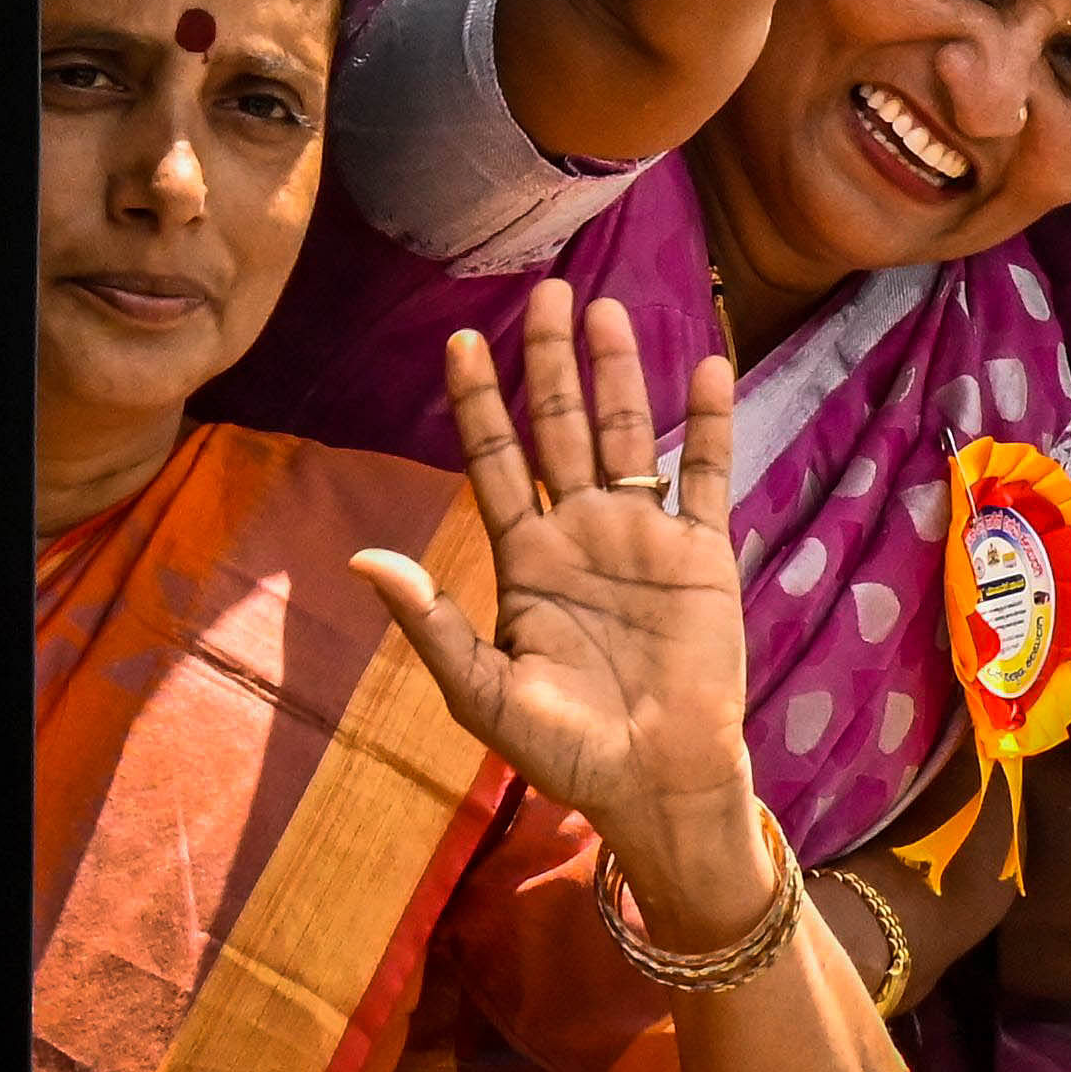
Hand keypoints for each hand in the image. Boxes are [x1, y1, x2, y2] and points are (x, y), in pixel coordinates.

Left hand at [357, 283, 774, 943]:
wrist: (655, 780)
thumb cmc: (565, 749)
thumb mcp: (481, 692)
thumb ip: (430, 623)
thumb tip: (363, 559)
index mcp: (525, 562)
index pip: (495, 462)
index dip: (478, 402)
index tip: (459, 341)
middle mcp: (582, 534)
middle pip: (561, 428)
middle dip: (548, 362)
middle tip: (543, 291)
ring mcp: (644, 539)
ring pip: (628, 435)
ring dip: (619, 373)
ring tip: (607, 309)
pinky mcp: (703, 555)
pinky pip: (707, 474)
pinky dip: (708, 421)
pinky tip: (706, 365)